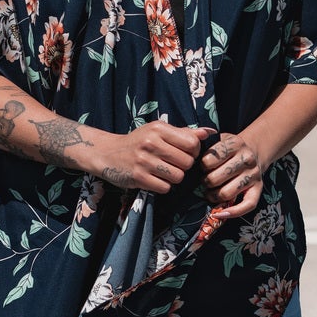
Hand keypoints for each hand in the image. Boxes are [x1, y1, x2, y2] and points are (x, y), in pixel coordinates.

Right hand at [93, 121, 211, 193]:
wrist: (107, 154)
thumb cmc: (138, 142)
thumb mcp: (158, 131)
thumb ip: (184, 133)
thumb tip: (209, 132)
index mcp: (158, 128)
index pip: (192, 144)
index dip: (193, 152)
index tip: (183, 153)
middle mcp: (151, 143)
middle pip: (187, 162)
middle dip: (183, 166)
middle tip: (172, 164)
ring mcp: (144, 161)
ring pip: (178, 177)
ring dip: (174, 178)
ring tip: (163, 172)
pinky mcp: (138, 178)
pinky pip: (165, 188)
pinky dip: (163, 186)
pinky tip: (154, 179)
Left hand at [200, 131, 263, 218]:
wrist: (253, 150)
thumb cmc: (229, 148)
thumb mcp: (219, 138)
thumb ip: (204, 142)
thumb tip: (191, 156)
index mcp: (235, 143)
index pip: (210, 160)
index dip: (202, 166)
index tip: (202, 167)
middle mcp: (247, 159)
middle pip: (217, 178)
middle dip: (206, 182)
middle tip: (204, 182)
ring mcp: (254, 175)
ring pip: (227, 193)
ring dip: (213, 196)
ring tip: (209, 193)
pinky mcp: (259, 189)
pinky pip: (247, 206)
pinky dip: (232, 213)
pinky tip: (219, 214)